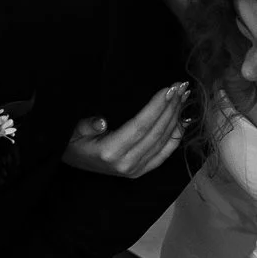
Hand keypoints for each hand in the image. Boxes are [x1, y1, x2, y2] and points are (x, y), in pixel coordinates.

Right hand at [64, 81, 191, 178]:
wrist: (72, 161)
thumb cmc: (73, 141)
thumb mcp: (73, 130)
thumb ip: (86, 125)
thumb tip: (101, 122)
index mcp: (110, 152)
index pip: (140, 126)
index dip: (157, 107)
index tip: (170, 88)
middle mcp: (126, 164)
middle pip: (156, 132)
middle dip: (171, 107)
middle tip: (181, 86)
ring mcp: (136, 170)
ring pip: (163, 141)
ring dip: (176, 117)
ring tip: (184, 97)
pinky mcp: (141, 171)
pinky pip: (164, 153)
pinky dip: (176, 136)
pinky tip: (183, 119)